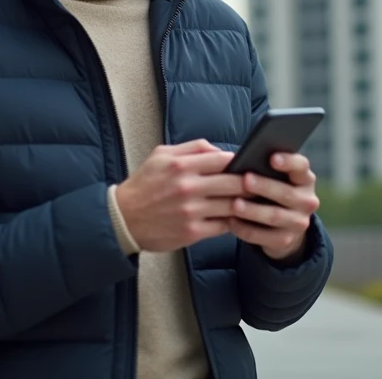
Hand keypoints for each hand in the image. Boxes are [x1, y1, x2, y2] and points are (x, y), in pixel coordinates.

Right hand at [115, 139, 245, 252]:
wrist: (124, 218)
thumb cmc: (145, 185)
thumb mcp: (162, 155)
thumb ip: (193, 148)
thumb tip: (220, 151)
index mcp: (181, 165)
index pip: (223, 159)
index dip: (240, 162)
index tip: (246, 165)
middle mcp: (188, 187)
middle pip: (234, 183)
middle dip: (250, 183)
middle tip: (258, 184)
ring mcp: (191, 211)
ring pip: (233, 206)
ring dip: (244, 204)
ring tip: (250, 201)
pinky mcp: (192, 232)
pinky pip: (223, 226)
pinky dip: (232, 222)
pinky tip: (233, 217)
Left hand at [228, 152, 318, 261]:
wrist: (283, 226)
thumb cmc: (271, 190)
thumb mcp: (274, 177)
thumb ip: (262, 165)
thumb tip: (239, 156)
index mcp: (304, 179)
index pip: (301, 166)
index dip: (288, 161)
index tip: (272, 158)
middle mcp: (306, 200)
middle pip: (286, 193)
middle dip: (264, 186)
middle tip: (245, 179)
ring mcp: (298, 222)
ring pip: (274, 216)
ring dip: (253, 210)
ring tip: (234, 204)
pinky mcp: (285, 240)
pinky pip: (263, 236)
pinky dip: (245, 229)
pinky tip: (231, 222)